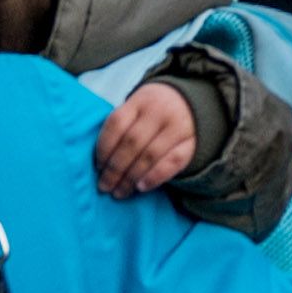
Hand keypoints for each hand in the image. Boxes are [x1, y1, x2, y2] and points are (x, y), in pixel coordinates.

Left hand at [93, 81, 199, 198]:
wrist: (193, 101)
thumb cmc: (154, 111)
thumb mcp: (138, 108)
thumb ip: (121, 128)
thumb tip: (100, 163)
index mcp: (141, 101)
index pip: (117, 124)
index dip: (103, 148)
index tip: (98, 167)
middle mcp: (160, 111)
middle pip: (132, 143)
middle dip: (115, 169)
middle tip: (105, 186)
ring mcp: (178, 126)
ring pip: (150, 155)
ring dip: (131, 177)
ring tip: (119, 192)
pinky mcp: (193, 142)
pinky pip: (174, 162)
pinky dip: (156, 176)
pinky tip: (141, 187)